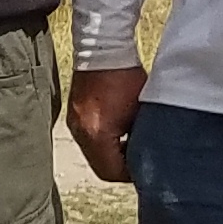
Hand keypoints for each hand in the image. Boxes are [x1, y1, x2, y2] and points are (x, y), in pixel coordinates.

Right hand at [66, 64, 143, 185]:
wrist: (102, 49)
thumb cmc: (125, 77)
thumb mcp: (141, 112)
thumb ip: (143, 138)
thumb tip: (148, 155)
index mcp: (97, 134)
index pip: (112, 172)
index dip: (131, 174)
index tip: (147, 168)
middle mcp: (80, 132)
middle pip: (100, 166)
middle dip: (121, 166)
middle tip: (141, 160)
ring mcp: (74, 123)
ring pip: (93, 154)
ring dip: (111, 154)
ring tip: (131, 144)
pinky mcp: (74, 114)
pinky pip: (88, 139)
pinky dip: (103, 142)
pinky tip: (118, 131)